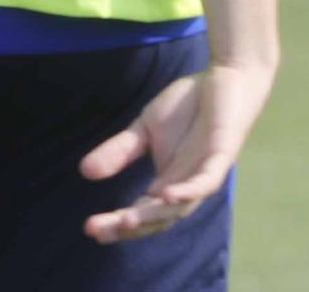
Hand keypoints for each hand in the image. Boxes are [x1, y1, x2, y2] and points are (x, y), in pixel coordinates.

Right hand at [81, 62, 273, 243]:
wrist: (224, 78)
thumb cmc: (188, 107)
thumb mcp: (144, 129)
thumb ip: (120, 152)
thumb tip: (84, 172)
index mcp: (168, 183)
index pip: (143, 213)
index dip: (119, 223)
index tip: (90, 230)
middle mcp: (186, 186)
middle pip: (157, 219)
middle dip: (127, 226)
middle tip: (95, 229)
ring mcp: (204, 174)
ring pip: (180, 208)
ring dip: (153, 216)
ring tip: (125, 220)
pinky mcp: (220, 157)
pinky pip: (204, 183)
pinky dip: (186, 192)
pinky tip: (166, 195)